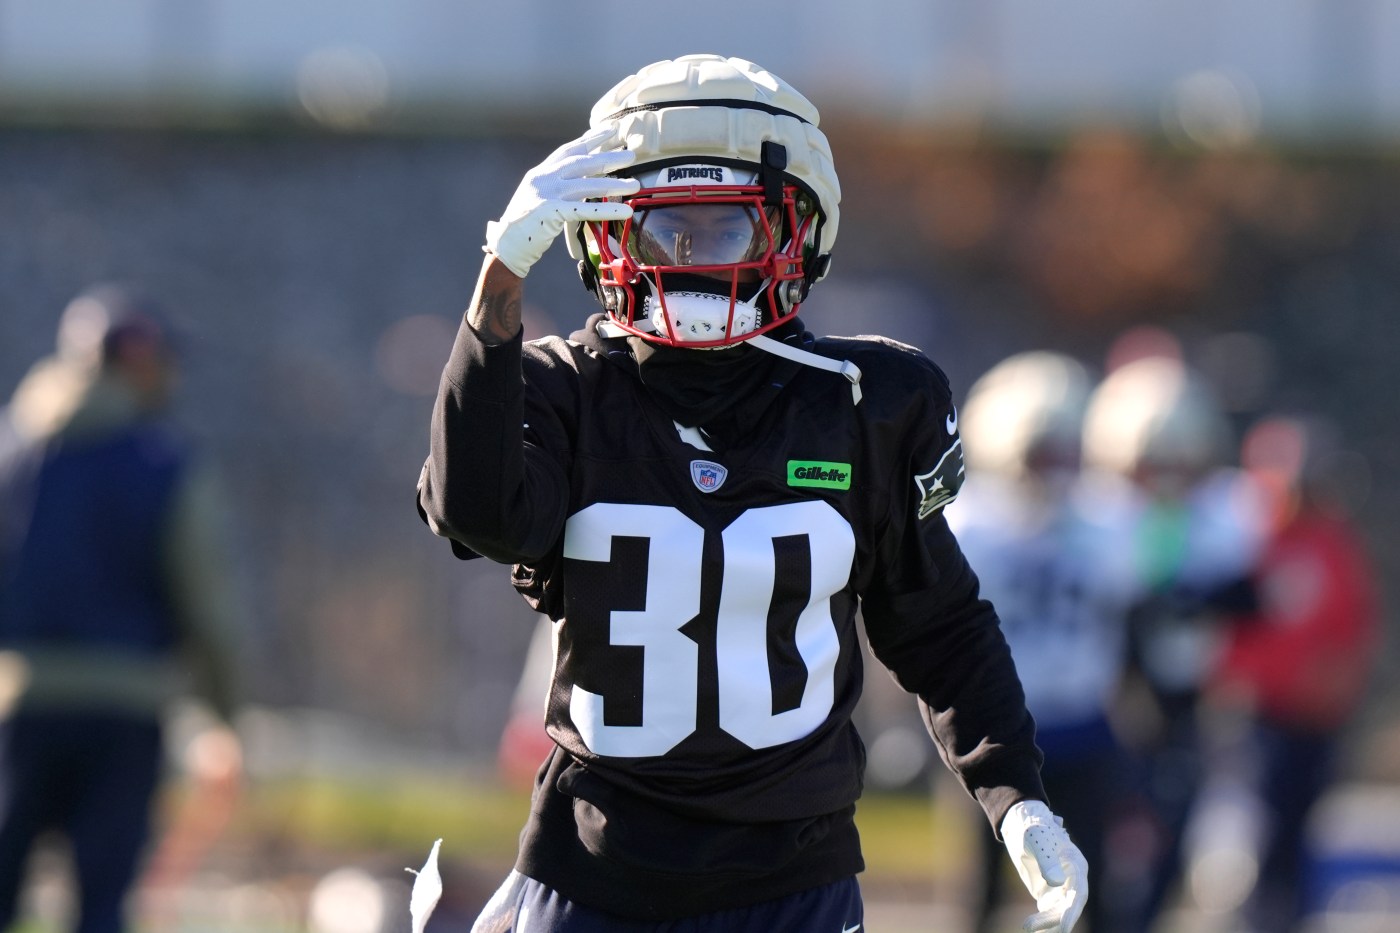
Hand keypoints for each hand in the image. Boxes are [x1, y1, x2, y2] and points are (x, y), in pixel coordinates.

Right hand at [484, 126, 639, 276]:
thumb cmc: (526, 227)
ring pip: (586, 184)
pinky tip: (624, 211)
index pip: (569, 150)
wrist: (506, 246)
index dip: (591, 139)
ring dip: (613, 184)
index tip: (610, 130)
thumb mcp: (541, 198)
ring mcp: (546, 193)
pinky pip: (584, 210)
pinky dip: (606, 210)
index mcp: (541, 172)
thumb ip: (559, 188)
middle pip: (581, 162)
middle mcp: (543, 178)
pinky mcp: (550, 211)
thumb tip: (587, 183)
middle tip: (631, 154)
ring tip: (635, 184)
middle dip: (608, 157)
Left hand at [1001, 800, 1087, 931]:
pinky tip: (1031, 928)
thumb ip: (1047, 860)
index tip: (1065, 928)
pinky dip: (1043, 922)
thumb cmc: (1032, 829)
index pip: (1078, 893)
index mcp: (1076, 865)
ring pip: (1059, 911)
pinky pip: (1049, 911)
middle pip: (1069, 906)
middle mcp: (1072, 879)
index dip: (1072, 911)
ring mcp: (1061, 887)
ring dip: (1046, 922)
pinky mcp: (1048, 892)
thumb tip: (1057, 883)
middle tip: (1032, 927)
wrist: (1021, 824)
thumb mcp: (1037, 840)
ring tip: (1027, 926)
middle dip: (1056, 920)